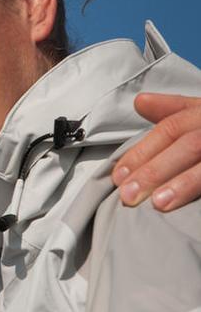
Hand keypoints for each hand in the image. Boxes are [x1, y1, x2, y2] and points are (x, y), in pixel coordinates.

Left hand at [113, 93, 200, 210]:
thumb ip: (175, 109)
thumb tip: (140, 102)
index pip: (172, 127)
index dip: (143, 150)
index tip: (118, 175)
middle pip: (189, 143)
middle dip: (156, 169)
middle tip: (128, 196)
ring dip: (185, 182)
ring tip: (159, 204)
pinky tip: (195, 209)